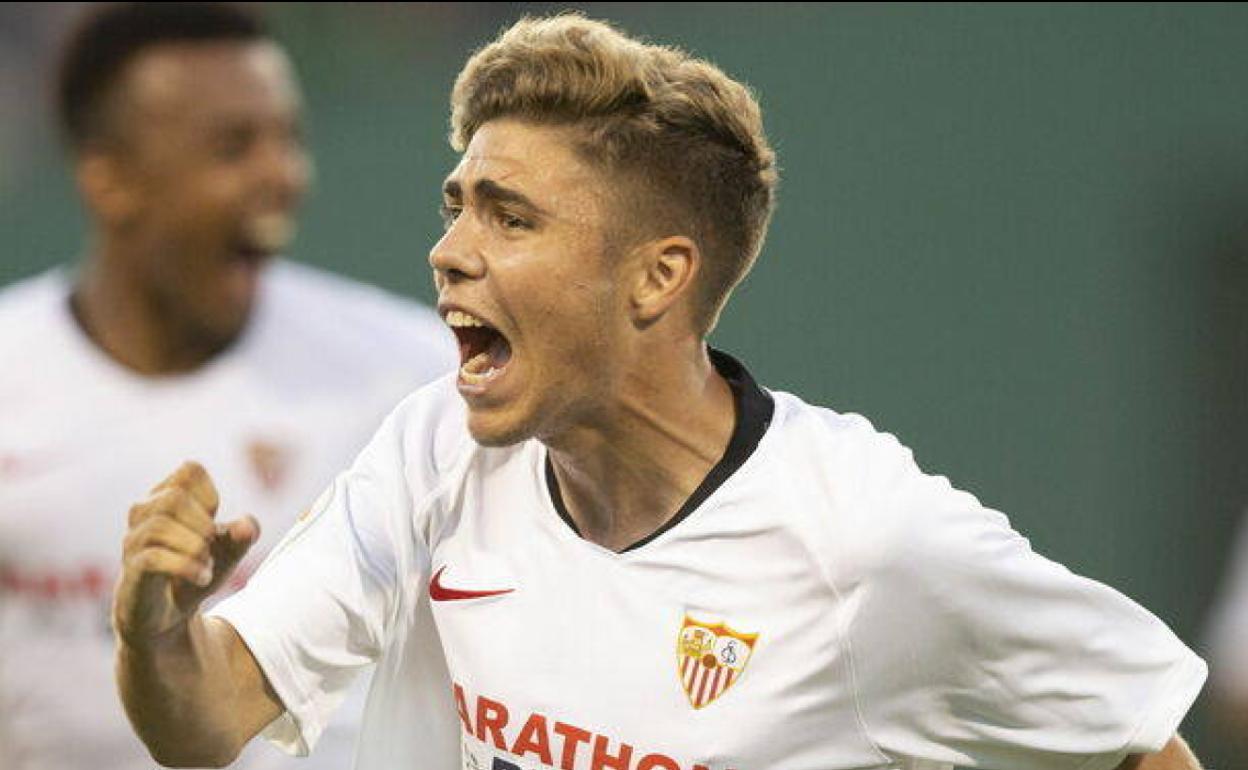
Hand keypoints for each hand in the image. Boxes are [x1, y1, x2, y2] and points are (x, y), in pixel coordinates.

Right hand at [112, 461, 259, 647]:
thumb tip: (246, 526)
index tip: (214, 523)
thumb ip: (244, 534)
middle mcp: (144, 512)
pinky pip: (152, 558)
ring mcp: (133, 541)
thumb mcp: (229, 551)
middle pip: (174, 497)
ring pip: (159, 525)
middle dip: (203, 523)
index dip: (210, 495)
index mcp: (167, 496)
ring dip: (195, 546)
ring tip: (207, 564)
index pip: (189, 470)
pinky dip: (186, 566)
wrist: (170, 615)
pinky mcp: (131, 570)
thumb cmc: (197, 568)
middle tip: (211, 546)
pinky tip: (203, 577)